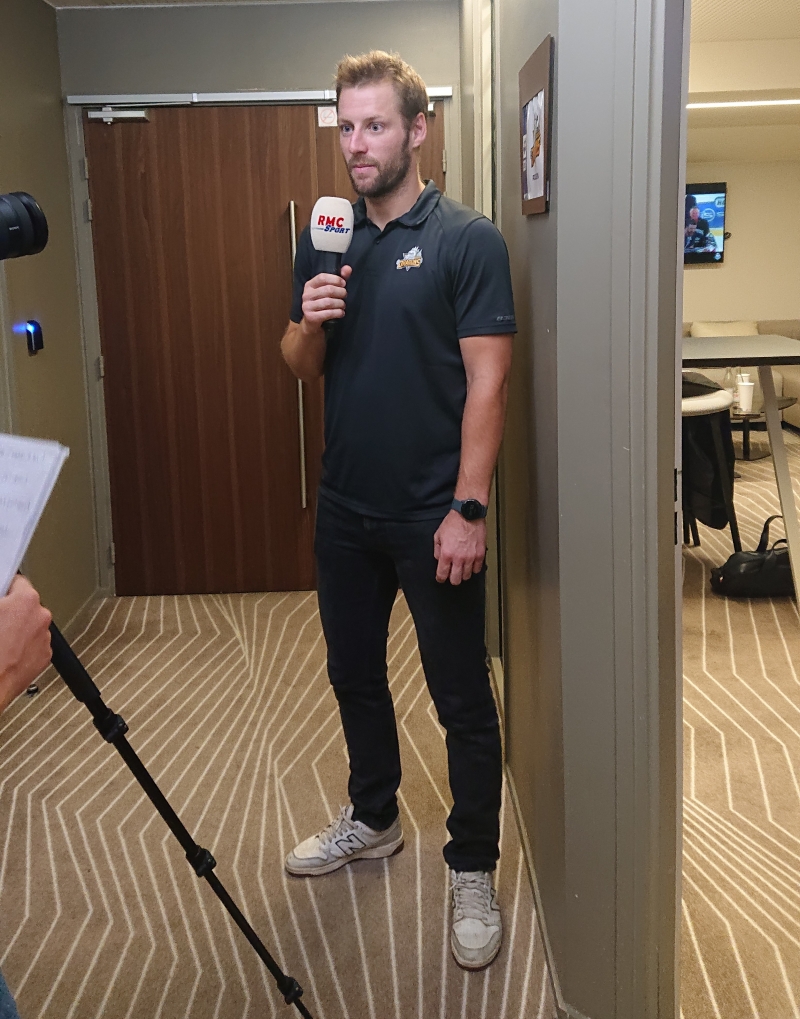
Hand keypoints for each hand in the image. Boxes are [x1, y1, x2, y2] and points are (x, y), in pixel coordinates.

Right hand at [0, 576, 51, 712]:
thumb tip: (2, 599)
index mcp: (26, 600)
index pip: (18, 581)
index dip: (5, 587)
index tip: (2, 592)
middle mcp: (41, 617)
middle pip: (26, 604)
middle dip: (11, 610)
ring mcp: (45, 637)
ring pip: (31, 625)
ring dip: (18, 628)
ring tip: (1, 640)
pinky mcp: (45, 656)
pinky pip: (34, 643)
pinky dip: (23, 646)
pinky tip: (7, 651)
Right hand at [301, 264, 352, 328]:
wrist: (311, 322)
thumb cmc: (322, 303)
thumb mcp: (328, 290)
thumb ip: (338, 279)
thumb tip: (348, 268)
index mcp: (309, 285)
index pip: (322, 277)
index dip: (335, 279)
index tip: (343, 284)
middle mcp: (306, 294)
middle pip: (328, 290)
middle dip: (341, 292)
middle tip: (345, 296)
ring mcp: (307, 306)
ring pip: (329, 302)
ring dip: (340, 303)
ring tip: (343, 305)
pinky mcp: (311, 317)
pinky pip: (328, 313)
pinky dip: (338, 313)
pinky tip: (341, 313)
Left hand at [433, 511, 485, 584]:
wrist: (468, 514)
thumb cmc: (453, 522)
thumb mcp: (438, 535)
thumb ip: (437, 550)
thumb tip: (438, 559)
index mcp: (446, 554)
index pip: (442, 575)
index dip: (440, 578)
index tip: (441, 578)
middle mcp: (459, 558)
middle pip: (456, 580)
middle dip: (452, 579)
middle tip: (451, 575)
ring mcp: (470, 557)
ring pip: (467, 576)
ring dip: (463, 574)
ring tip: (462, 568)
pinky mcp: (480, 554)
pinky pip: (477, 569)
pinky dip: (473, 569)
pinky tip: (470, 564)